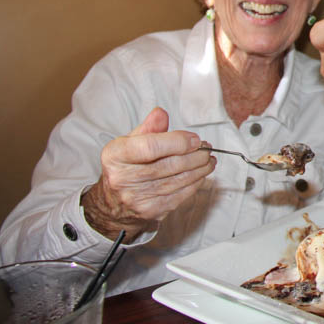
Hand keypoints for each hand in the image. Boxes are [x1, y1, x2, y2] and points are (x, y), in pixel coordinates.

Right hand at [80, 107, 214, 240]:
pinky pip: (181, 194)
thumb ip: (148, 128)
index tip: (195, 139)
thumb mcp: (130, 142)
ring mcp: (137, 198)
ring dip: (201, 168)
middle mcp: (122, 178)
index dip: (178, 142)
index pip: (150, 147)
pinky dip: (196, 182)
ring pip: (179, 180)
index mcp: (115, 155)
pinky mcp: (151, 211)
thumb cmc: (127, 166)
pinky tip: (201, 173)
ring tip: (208, 159)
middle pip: (169, 165)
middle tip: (207, 148)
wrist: (114, 204)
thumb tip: (161, 114)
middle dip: (196, 155)